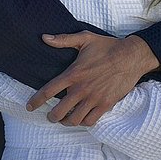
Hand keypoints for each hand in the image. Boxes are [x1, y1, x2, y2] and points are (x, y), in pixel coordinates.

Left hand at [26, 31, 158, 126]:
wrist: (131, 56)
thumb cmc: (107, 46)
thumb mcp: (84, 38)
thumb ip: (63, 40)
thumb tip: (44, 37)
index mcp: (73, 74)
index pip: (49, 91)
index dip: (36, 100)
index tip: (29, 106)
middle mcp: (81, 89)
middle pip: (59, 111)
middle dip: (51, 116)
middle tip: (49, 115)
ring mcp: (94, 99)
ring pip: (74, 119)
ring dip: (66, 121)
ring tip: (64, 119)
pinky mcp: (106, 104)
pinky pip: (90, 120)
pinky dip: (83, 122)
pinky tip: (81, 118)